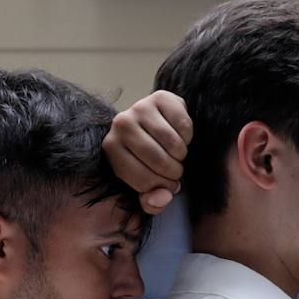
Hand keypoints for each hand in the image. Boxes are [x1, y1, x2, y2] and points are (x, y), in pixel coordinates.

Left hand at [103, 91, 192, 213]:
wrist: (155, 123)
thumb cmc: (146, 158)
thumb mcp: (145, 183)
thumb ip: (151, 201)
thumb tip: (162, 198)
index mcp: (111, 148)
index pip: (142, 179)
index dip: (160, 187)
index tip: (165, 185)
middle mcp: (121, 124)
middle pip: (158, 161)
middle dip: (173, 173)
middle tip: (175, 171)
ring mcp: (140, 107)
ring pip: (173, 144)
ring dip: (181, 156)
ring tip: (177, 155)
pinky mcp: (161, 96)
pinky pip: (184, 126)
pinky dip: (188, 137)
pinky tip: (180, 137)